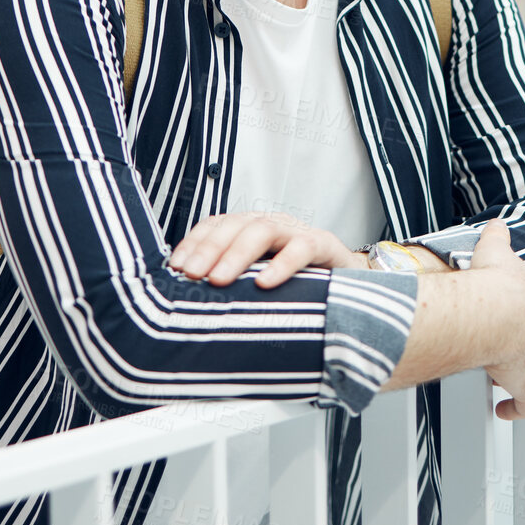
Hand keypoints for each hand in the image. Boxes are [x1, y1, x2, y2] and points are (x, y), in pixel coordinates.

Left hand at [167, 212, 361, 288]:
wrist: (348, 281)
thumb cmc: (298, 282)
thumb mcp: (258, 278)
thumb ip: (232, 281)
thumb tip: (189, 300)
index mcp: (250, 228)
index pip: (216, 224)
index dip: (194, 242)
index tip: (175, 266)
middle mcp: (271, 224)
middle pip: (234, 225)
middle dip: (209, 248)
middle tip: (191, 274)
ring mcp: (296, 232)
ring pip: (262, 230)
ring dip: (237, 254)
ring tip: (219, 279)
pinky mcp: (323, 245)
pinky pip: (301, 248)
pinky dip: (282, 264)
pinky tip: (266, 283)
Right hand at [471, 218, 524, 420]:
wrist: (497, 309)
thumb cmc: (496, 280)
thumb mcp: (496, 249)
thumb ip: (498, 236)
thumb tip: (496, 224)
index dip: (524, 316)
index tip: (509, 320)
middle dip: (522, 345)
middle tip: (499, 346)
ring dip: (516, 373)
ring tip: (494, 373)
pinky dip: (516, 408)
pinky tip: (503, 410)